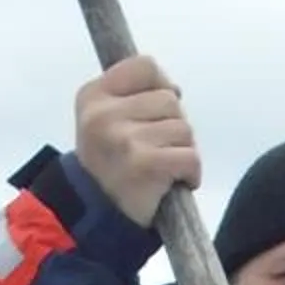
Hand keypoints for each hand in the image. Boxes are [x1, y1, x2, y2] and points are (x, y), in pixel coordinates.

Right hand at [75, 55, 199, 227]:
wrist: (95, 218)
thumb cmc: (109, 166)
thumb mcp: (104, 121)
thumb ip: (131, 96)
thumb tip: (173, 88)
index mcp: (93, 96)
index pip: (145, 66)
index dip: (161, 85)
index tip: (156, 112)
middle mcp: (104, 114)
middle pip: (170, 99)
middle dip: (173, 126)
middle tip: (156, 150)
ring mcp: (123, 139)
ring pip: (184, 128)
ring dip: (182, 151)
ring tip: (162, 169)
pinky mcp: (144, 165)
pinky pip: (190, 156)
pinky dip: (191, 173)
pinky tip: (175, 183)